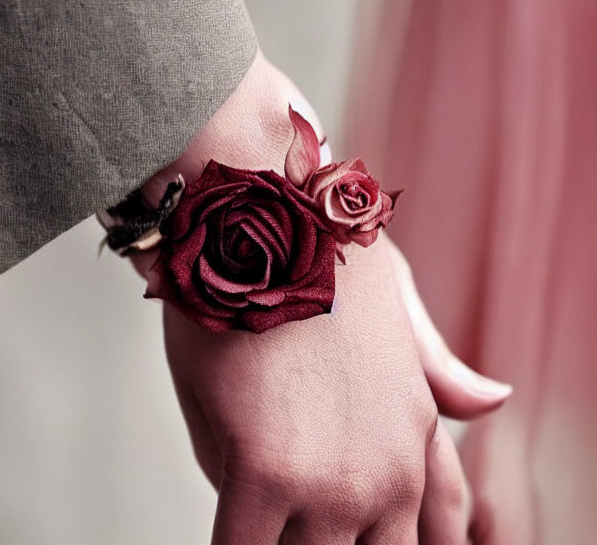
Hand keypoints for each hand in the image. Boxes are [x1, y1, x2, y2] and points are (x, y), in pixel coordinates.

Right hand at [131, 50, 508, 542]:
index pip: (439, 528)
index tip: (368, 541)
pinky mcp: (264, 473)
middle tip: (304, 529)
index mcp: (417, 427)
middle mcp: (387, 467)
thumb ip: (435, 366)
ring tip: (269, 526)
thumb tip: (492, 404)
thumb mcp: (395, 299)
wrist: (264, 210)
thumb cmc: (318, 250)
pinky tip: (229, 542)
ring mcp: (331, 478)